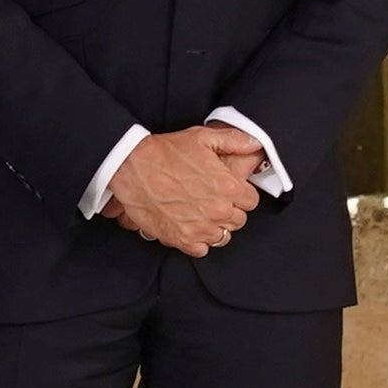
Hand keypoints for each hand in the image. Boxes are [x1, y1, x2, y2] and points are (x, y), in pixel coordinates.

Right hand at [102, 124, 266, 256]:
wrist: (133, 166)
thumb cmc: (166, 151)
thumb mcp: (203, 137)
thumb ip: (234, 141)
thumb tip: (254, 144)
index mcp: (228, 187)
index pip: (251, 201)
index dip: (241, 195)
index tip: (230, 191)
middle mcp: (218, 210)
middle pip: (238, 220)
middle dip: (229, 211)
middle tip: (213, 201)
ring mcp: (200, 227)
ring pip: (221, 237)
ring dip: (214, 226)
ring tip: (201, 214)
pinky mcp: (180, 239)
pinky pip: (201, 250)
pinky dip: (197, 241)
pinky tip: (190, 227)